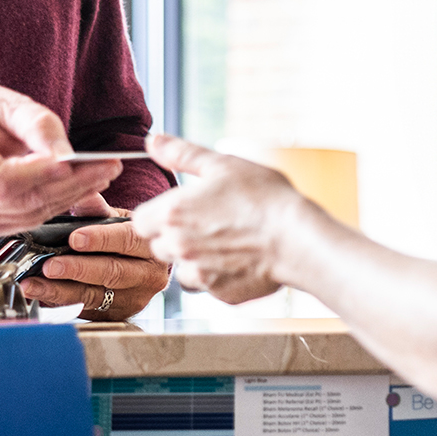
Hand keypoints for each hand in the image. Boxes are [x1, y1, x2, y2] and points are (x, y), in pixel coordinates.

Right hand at [0, 85, 121, 236]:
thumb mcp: (1, 102)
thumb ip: (35, 124)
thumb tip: (66, 154)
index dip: (36, 174)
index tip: (70, 163)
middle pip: (23, 200)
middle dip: (71, 184)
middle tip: (109, 166)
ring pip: (33, 214)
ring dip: (73, 195)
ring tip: (103, 173)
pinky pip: (33, 220)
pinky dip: (61, 203)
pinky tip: (84, 186)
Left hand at [16, 210, 171, 320]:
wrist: (143, 265)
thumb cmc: (126, 238)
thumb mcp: (116, 218)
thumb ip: (96, 208)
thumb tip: (82, 193)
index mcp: (149, 243)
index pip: (128, 240)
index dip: (101, 239)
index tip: (74, 238)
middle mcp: (149, 274)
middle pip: (112, 272)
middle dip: (77, 269)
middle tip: (49, 266)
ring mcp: (136, 298)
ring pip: (96, 296)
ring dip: (60, 291)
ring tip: (34, 285)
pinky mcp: (120, 315)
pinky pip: (88, 311)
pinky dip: (62, 304)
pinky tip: (42, 296)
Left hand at [128, 134, 325, 303]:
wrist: (297, 239)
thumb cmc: (264, 198)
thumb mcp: (222, 165)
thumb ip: (181, 153)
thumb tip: (153, 141)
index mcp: (173, 213)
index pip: (139, 221)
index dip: (157, 215)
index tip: (179, 210)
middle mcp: (179, 246)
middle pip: (157, 246)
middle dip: (174, 236)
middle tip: (206, 224)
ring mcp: (198, 273)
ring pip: (180, 270)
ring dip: (193, 259)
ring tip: (224, 243)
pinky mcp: (219, 294)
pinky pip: (207, 286)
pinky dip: (216, 276)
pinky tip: (237, 259)